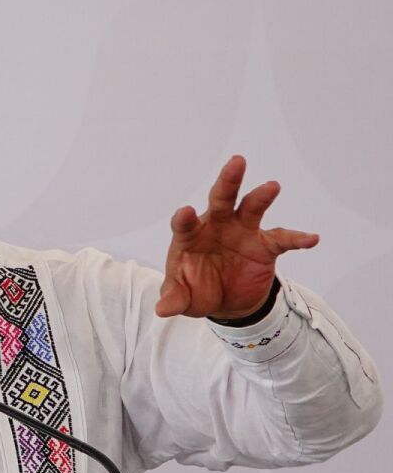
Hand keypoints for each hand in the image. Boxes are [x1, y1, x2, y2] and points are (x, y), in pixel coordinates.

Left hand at [156, 155, 318, 319]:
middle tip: (236, 163)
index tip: (185, 212)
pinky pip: (283, 239)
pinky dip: (297, 239)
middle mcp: (217, 227)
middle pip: (221, 200)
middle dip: (228, 182)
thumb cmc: (197, 290)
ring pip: (252, 208)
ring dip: (261, 197)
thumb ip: (174, 299)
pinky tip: (311, 239)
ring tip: (272, 187)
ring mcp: (243, 233)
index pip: (185, 224)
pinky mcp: (265, 246)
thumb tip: (162, 310)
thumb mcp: (183, 298)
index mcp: (191, 237)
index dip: (184, 219)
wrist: (226, 301)